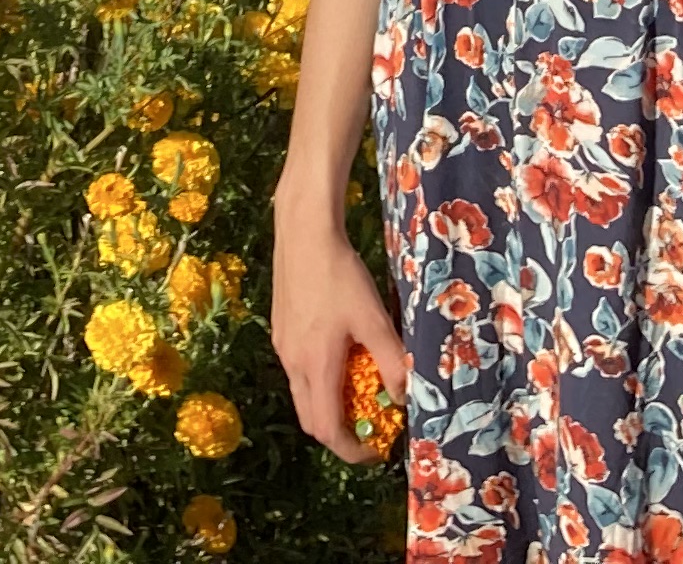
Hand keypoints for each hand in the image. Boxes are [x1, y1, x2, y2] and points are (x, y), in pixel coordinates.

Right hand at [265, 193, 403, 465]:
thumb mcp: (375, 318)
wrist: (303, 231)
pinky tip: (339, 355)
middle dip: (339, 433)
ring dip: (328, 406)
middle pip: (310, 419)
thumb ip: (392, 361)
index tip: (375, 452)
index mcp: (316, 366)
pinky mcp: (280, 328)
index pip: (327, 429)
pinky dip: (318, 382)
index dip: (351, 451)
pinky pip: (296, 371)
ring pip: (301, 394)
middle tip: (369, 427)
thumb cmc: (340, 275)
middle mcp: (292, 362)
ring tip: (357, 391)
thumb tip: (403, 398)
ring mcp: (282, 346)